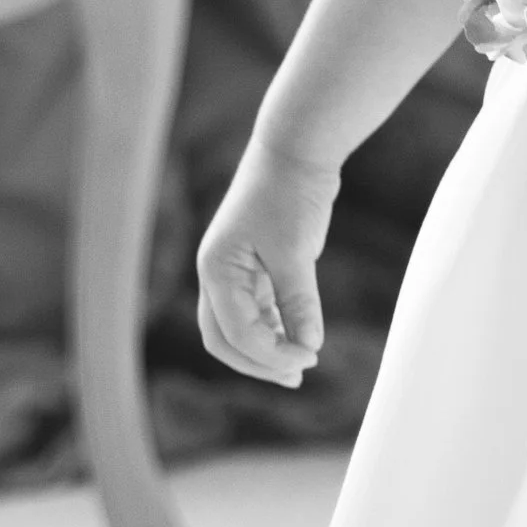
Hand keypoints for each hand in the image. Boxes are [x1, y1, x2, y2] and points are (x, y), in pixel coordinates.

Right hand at [195, 137, 338, 388]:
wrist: (296, 149)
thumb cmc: (289, 194)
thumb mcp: (296, 252)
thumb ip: (299, 303)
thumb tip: (308, 347)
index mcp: (216, 269)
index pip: (234, 331)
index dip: (270, 354)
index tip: (310, 357)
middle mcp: (218, 274)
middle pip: (224, 338)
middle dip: (258, 363)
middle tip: (297, 377)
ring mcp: (234, 271)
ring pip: (240, 328)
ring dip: (267, 350)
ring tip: (302, 365)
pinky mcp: (256, 267)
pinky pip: (258, 311)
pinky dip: (275, 329)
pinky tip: (299, 340)